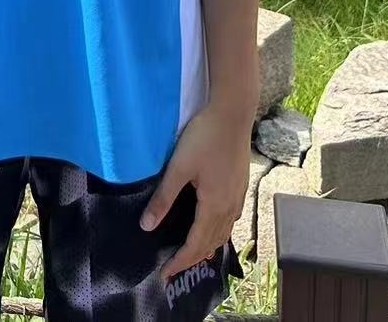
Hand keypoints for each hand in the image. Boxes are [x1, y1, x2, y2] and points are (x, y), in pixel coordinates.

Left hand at [140, 102, 255, 284]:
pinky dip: (218, 231)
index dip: (180, 262)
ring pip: (223, 233)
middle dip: (192, 259)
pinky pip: (230, 220)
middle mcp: (230, 207)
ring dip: (207, 246)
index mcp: (214, 206)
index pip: (195, 245)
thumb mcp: (179, 166)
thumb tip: (147, 226)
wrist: (233, 112)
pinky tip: (211, 225)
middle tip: (174, 267)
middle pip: (211, 243)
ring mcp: (238, 196)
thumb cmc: (204, 136)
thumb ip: (164, 197)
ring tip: (190, 253)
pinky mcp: (241, 185)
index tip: (165, 275)